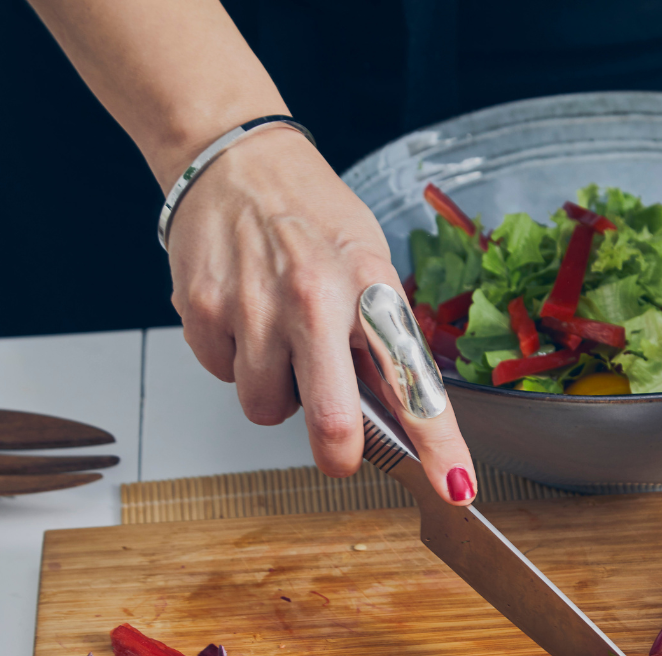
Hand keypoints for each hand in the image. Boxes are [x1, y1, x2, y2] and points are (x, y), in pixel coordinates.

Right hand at [166, 128, 476, 501]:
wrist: (236, 160)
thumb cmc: (314, 218)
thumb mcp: (369, 266)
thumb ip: (381, 341)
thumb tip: (401, 417)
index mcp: (370, 288)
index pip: (413, 382)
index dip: (439, 446)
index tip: (456, 488)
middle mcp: (313, 300)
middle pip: (330, 422)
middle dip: (338, 455)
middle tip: (340, 453)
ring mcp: (254, 308)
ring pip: (266, 409)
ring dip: (278, 394)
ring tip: (281, 341)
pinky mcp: (203, 312)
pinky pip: (223, 378)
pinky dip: (235, 364)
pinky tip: (245, 321)